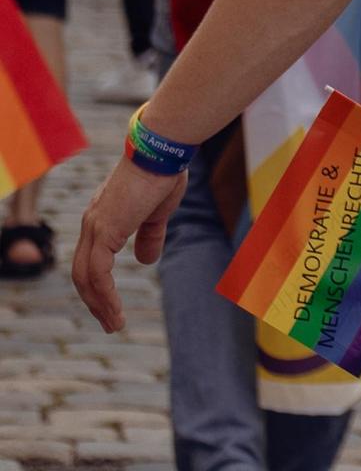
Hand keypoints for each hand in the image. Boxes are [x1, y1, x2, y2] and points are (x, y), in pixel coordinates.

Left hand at [72, 155, 188, 332]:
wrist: (162, 150)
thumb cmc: (163, 173)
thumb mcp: (157, 212)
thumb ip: (149, 235)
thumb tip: (145, 260)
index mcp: (102, 216)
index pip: (90, 258)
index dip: (98, 284)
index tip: (110, 305)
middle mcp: (92, 222)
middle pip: (82, 273)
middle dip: (95, 301)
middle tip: (110, 323)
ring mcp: (95, 226)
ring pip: (86, 278)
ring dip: (99, 305)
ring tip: (115, 325)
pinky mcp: (105, 231)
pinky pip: (98, 274)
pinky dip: (105, 296)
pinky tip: (117, 311)